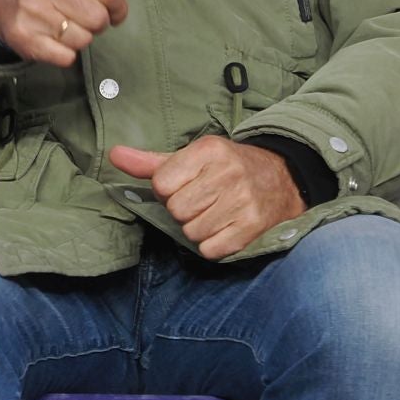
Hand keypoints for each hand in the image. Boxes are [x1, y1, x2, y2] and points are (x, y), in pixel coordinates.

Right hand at [0, 0, 128, 66]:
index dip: (115, 4)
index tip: (104, 1)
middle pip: (98, 18)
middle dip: (95, 20)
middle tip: (77, 9)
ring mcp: (30, 8)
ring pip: (83, 38)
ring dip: (78, 35)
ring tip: (62, 20)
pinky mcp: (23, 36)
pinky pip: (64, 56)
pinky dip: (63, 53)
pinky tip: (51, 35)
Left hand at [109, 137, 305, 260]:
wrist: (284, 179)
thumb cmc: (227, 168)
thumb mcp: (193, 157)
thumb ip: (151, 162)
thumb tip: (114, 155)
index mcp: (209, 150)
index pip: (162, 183)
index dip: (167, 190)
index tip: (183, 186)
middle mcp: (228, 173)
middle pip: (176, 210)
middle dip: (183, 210)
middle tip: (201, 201)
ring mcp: (243, 201)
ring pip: (191, 232)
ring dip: (197, 228)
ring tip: (215, 213)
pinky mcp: (253, 228)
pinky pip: (211, 250)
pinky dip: (213, 245)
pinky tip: (225, 228)